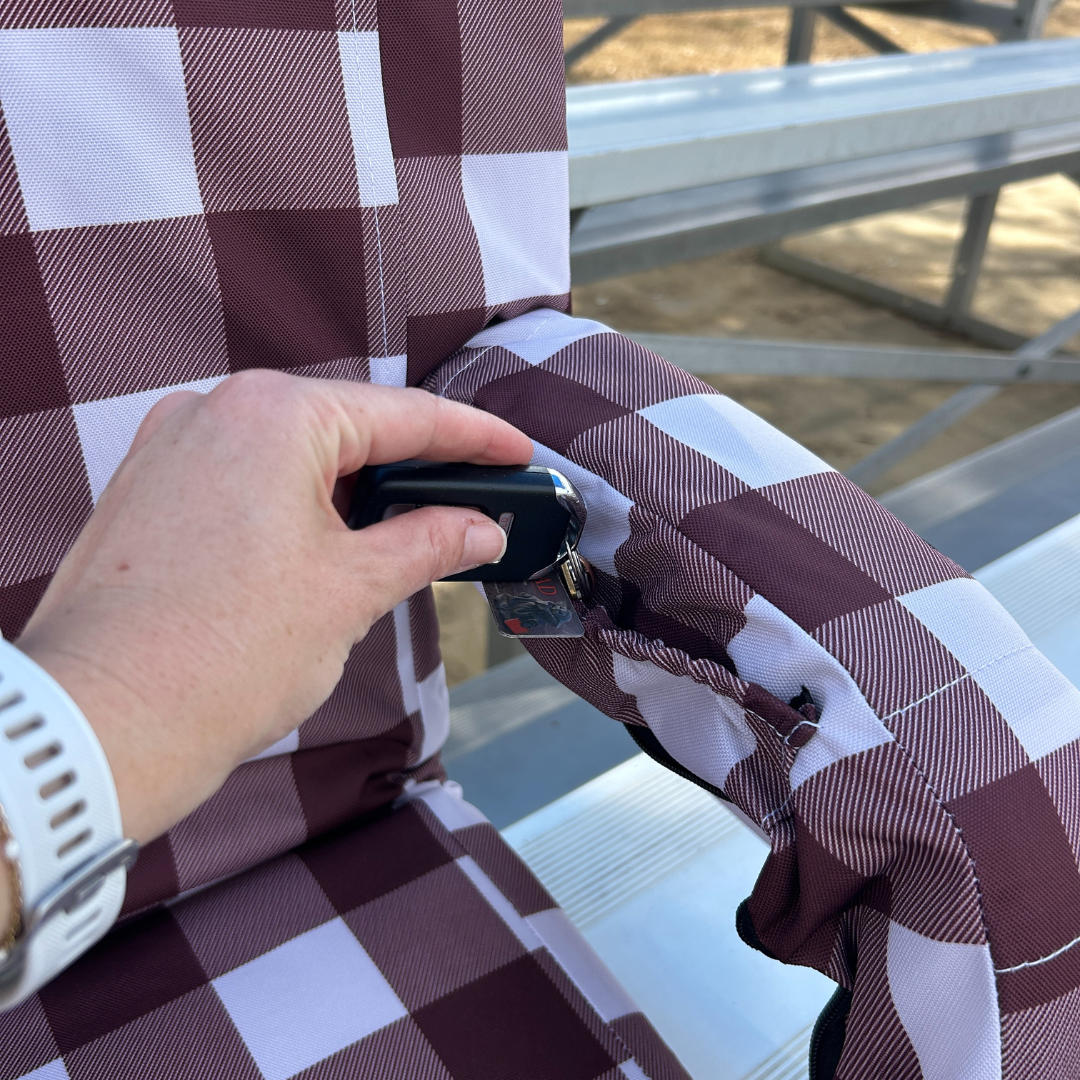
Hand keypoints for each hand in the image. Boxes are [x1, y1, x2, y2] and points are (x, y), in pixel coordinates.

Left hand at [14, 371, 529, 846]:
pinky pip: (243, 476)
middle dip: (410, 466)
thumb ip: (426, 543)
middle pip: (345, 426)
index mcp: (274, 415)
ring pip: (292, 452)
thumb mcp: (350, 591)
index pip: (403, 415)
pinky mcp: (146, 490)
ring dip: (353, 489)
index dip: (472, 438)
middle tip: (469, 498)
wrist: (101, 727)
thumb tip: (478, 528)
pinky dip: (296, 502)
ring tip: (405, 532)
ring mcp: (170, 447)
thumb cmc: (222, 656)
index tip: (515, 452)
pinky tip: (326, 542)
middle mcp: (214, 410)